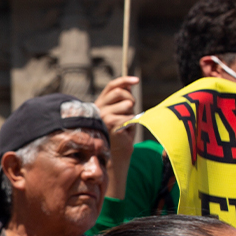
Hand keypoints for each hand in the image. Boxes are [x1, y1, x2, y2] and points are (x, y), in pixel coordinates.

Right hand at [96, 76, 138, 198]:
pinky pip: (130, 116)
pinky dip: (132, 124)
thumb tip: (130, 83)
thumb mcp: (121, 112)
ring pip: (128, 104)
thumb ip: (123, 98)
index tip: (136, 80)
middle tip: (130, 113)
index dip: (124, 81)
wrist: (116, 154)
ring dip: (132, 114)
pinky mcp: (111, 123)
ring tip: (126, 125)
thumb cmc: (120, 134)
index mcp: (99, 103)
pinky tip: (126, 132)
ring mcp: (103, 115)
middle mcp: (98, 108)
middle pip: (122, 93)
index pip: (112, 86)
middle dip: (131, 101)